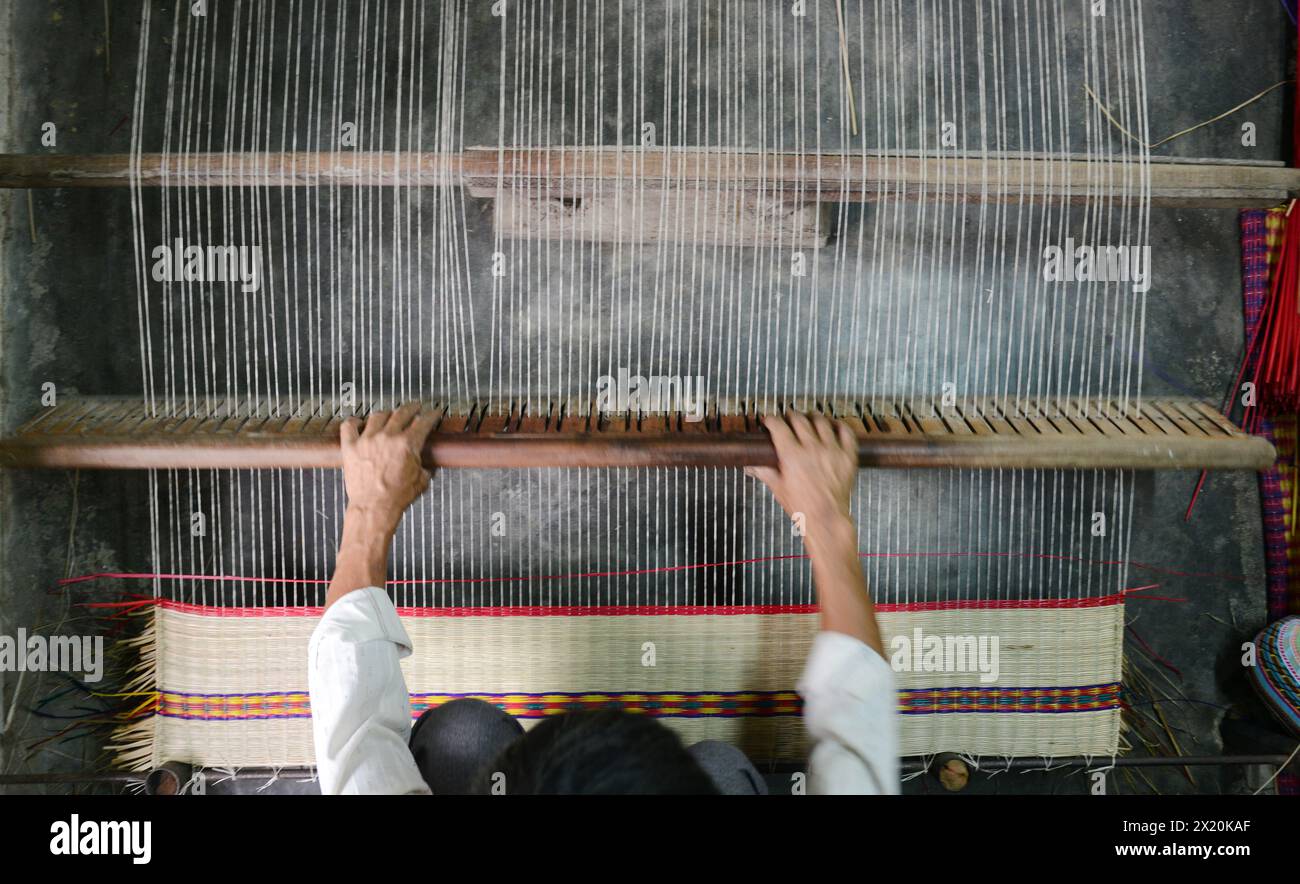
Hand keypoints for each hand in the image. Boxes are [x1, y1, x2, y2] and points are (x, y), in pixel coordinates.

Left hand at [340, 403, 437, 529]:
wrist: (374, 508)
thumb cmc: (397, 497)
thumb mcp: (421, 481)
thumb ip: (425, 467)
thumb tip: (426, 464)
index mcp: (407, 444)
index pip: (423, 421)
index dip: (431, 415)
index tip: (433, 413)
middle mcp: (387, 437)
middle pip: (402, 412)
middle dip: (412, 408)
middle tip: (415, 407)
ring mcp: (367, 440)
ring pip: (378, 415)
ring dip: (387, 414)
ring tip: (389, 416)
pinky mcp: (351, 447)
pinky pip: (349, 426)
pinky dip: (354, 422)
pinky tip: (359, 423)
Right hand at [745, 412, 859, 534]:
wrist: (825, 518)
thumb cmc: (802, 507)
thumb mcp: (778, 487)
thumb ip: (763, 472)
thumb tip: (750, 465)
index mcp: (792, 455)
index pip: (779, 426)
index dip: (772, 420)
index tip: (770, 420)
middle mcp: (812, 449)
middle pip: (800, 420)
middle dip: (791, 416)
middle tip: (788, 418)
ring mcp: (832, 450)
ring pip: (822, 422)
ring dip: (813, 417)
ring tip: (809, 419)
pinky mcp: (847, 456)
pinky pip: (846, 432)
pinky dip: (839, 425)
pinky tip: (834, 425)